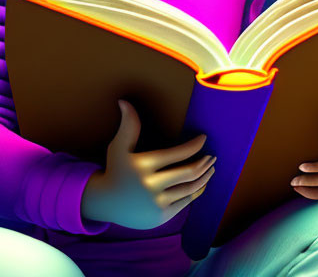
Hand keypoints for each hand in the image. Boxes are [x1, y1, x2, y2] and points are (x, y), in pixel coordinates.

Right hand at [81, 99, 216, 229]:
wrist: (105, 202)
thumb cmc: (116, 169)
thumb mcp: (119, 146)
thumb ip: (128, 124)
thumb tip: (124, 101)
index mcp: (144, 164)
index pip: (177, 153)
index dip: (194, 145)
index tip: (203, 138)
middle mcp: (151, 184)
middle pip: (189, 173)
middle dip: (204, 163)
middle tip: (212, 157)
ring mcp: (157, 203)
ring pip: (190, 189)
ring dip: (205, 177)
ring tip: (211, 169)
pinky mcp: (161, 217)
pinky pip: (185, 202)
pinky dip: (196, 192)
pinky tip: (201, 183)